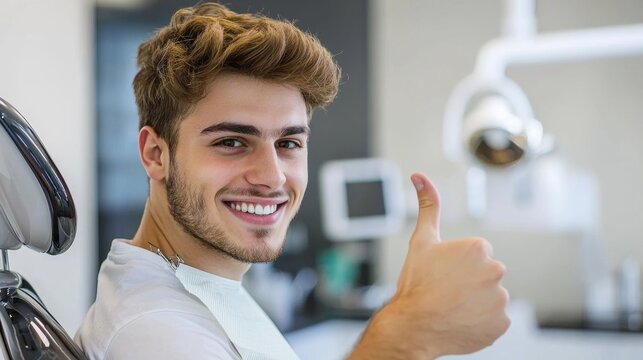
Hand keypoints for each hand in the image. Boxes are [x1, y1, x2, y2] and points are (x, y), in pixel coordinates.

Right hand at [350, 173, 509, 358]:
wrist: (413, 326)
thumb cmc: (415, 284)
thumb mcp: (421, 241)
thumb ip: (428, 206)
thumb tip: (419, 176)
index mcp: (478, 248)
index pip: (476, 254)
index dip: (457, 265)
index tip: (444, 274)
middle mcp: (495, 270)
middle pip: (486, 274)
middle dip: (470, 282)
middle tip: (447, 292)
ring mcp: (499, 299)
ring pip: (490, 297)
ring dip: (476, 303)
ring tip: (453, 308)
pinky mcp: (501, 323)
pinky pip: (494, 320)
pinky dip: (481, 323)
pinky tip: (461, 321)